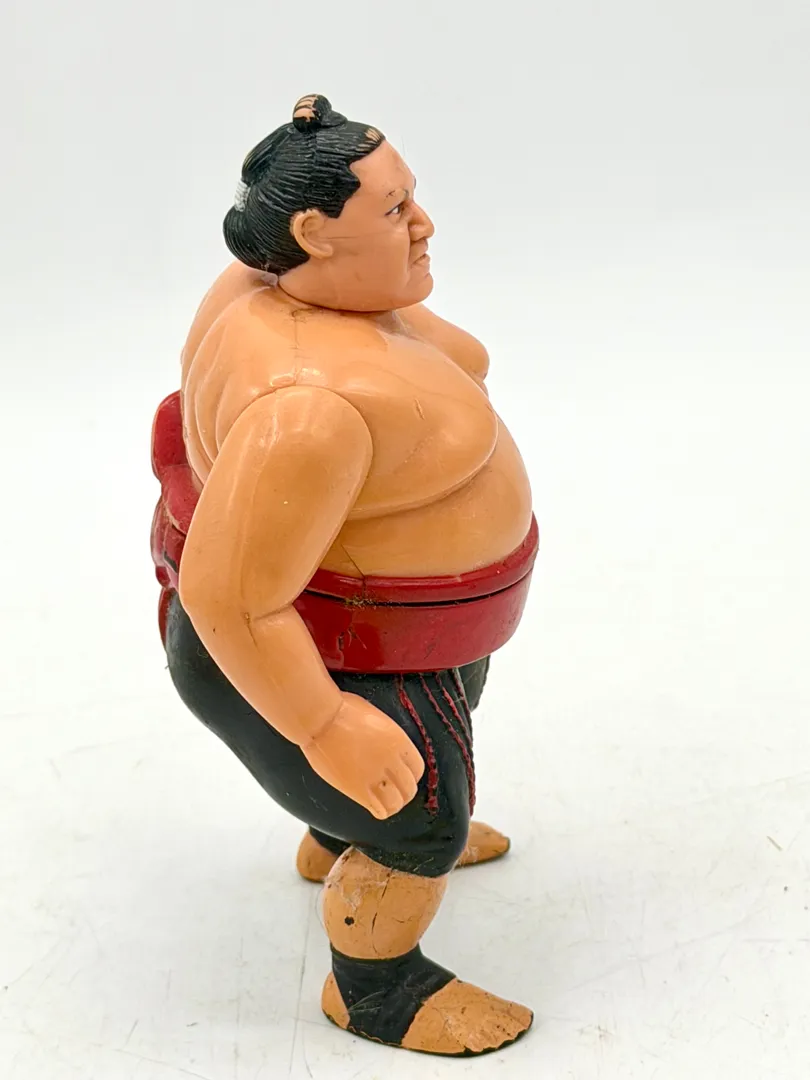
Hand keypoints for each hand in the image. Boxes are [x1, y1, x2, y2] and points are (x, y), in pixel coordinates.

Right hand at [303, 692, 424, 818]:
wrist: (321, 719)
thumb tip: (385, 741)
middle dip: (404, 793)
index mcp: (399, 741)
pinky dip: (380, 811)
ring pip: (396, 803)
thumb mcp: (375, 716)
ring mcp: (375, 776)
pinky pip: (378, 809)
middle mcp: (392, 760)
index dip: (411, 775)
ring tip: (386, 803)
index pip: (418, 768)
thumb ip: (385, 734)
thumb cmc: (342, 710)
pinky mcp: (358, 789)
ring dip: (393, 804)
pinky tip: (375, 807)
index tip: (404, 776)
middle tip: (396, 793)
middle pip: (410, 788)